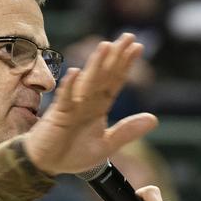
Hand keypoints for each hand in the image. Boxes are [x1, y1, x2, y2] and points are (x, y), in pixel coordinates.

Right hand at [24, 33, 155, 174]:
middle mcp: (86, 102)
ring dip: (96, 65)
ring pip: (87, 82)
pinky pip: (65, 99)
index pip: (115, 82)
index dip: (126, 65)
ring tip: (106, 46)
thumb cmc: (72, 154)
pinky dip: (70, 87)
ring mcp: (72, 106)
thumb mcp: (106, 145)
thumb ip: (127, 131)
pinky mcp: (58, 115)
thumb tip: (154, 119)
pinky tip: (75, 73)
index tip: (137, 47)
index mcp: (98, 107)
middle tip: (128, 36)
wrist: (46, 164)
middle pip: (104, 75)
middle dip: (116, 56)